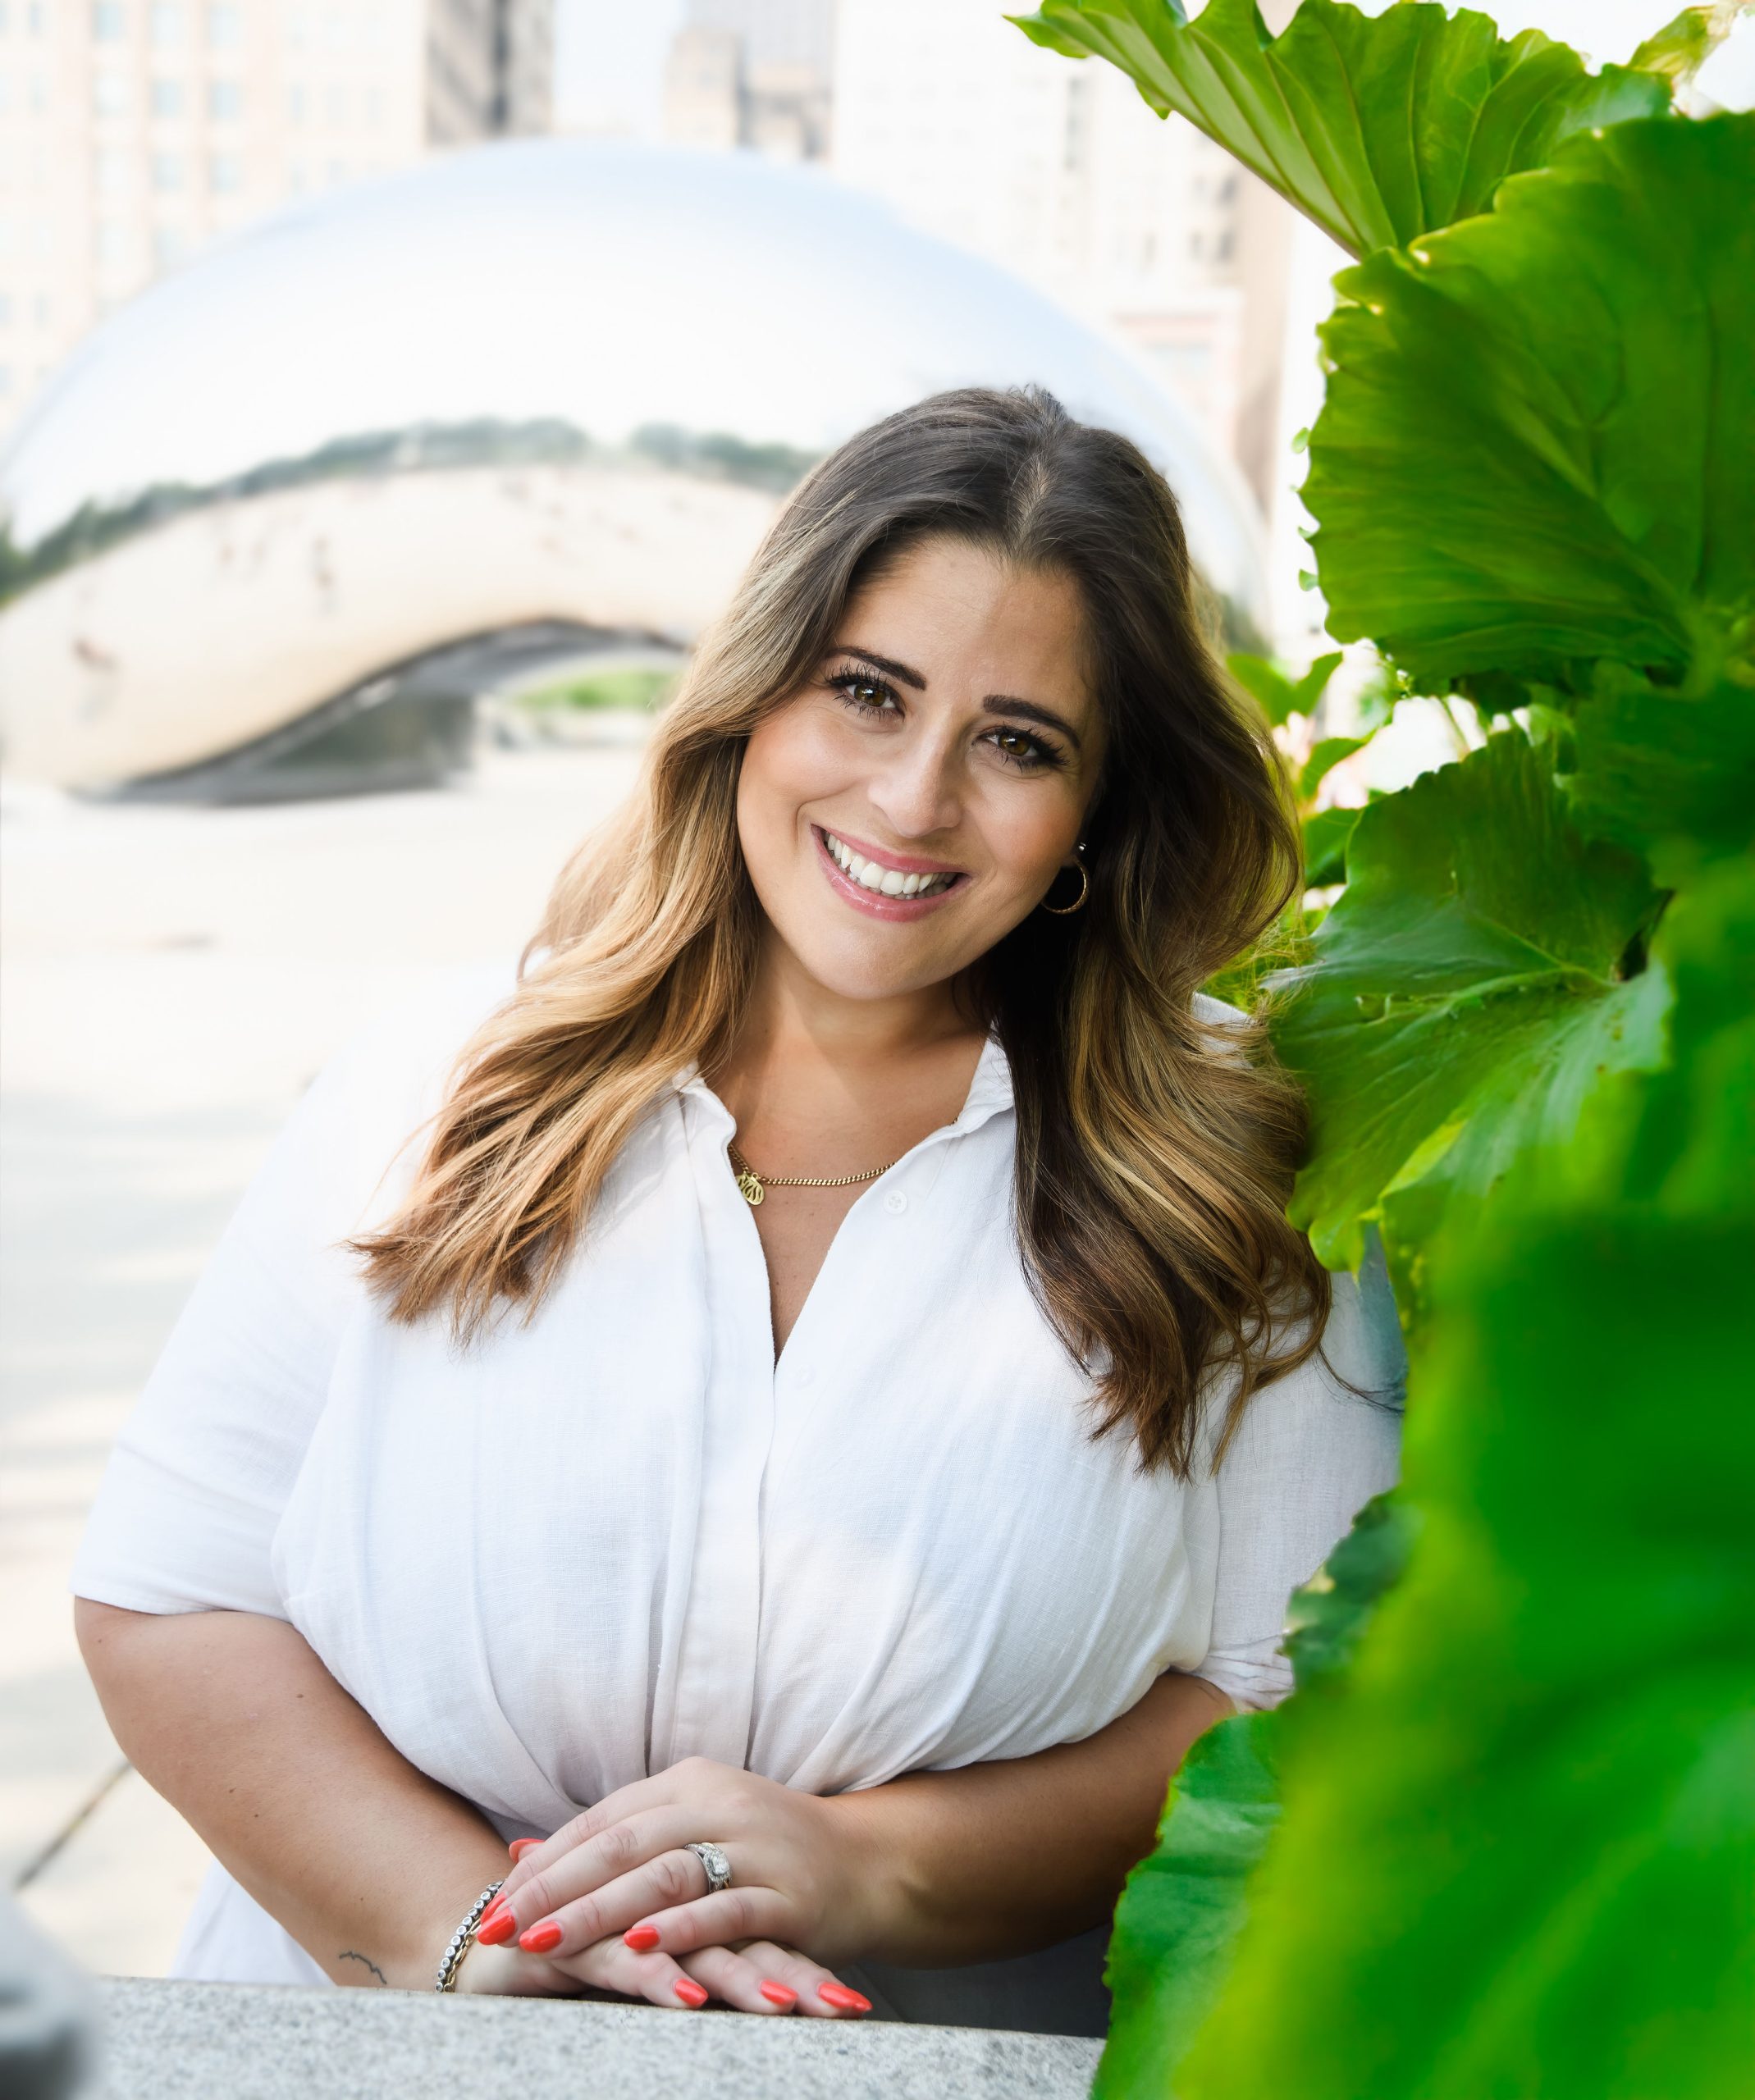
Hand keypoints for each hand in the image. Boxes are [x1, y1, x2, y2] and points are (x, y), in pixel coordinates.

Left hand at [486, 1757, 887, 2004]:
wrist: (870, 1863)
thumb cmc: (767, 1852)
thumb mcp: (690, 1829)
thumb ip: (615, 1840)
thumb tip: (523, 1853)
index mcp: (690, 1783)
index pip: (603, 1820)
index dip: (547, 1863)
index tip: (496, 1903)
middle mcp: (719, 1804)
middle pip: (623, 1844)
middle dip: (556, 1889)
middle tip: (502, 1926)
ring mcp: (756, 1847)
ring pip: (666, 1875)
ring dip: (602, 1909)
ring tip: (550, 1940)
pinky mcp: (788, 1893)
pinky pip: (726, 1910)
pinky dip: (680, 1928)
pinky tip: (639, 1948)